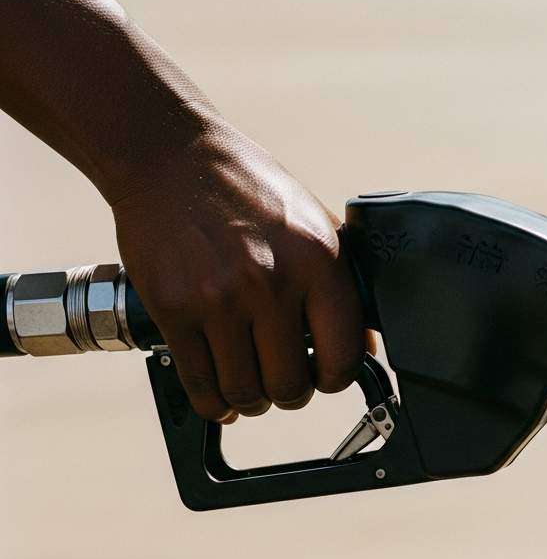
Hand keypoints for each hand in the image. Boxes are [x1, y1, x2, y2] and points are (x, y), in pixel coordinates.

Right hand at [112, 117, 364, 422]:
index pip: (343, 357)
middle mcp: (271, 283)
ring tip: (251, 387)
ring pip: (245, 392)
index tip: (325, 376)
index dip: (335, 378)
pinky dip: (212, 401)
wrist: (170, 156)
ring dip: (251, 400)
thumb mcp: (313, 222)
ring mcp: (219, 299)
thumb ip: (341, 282)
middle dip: (290, 393)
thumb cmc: (246, 188)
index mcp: (317, 261)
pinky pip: (199, 383)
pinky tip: (219, 396)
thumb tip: (364, 343)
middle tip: (284, 382)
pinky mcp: (174, 309)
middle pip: (290, 385)